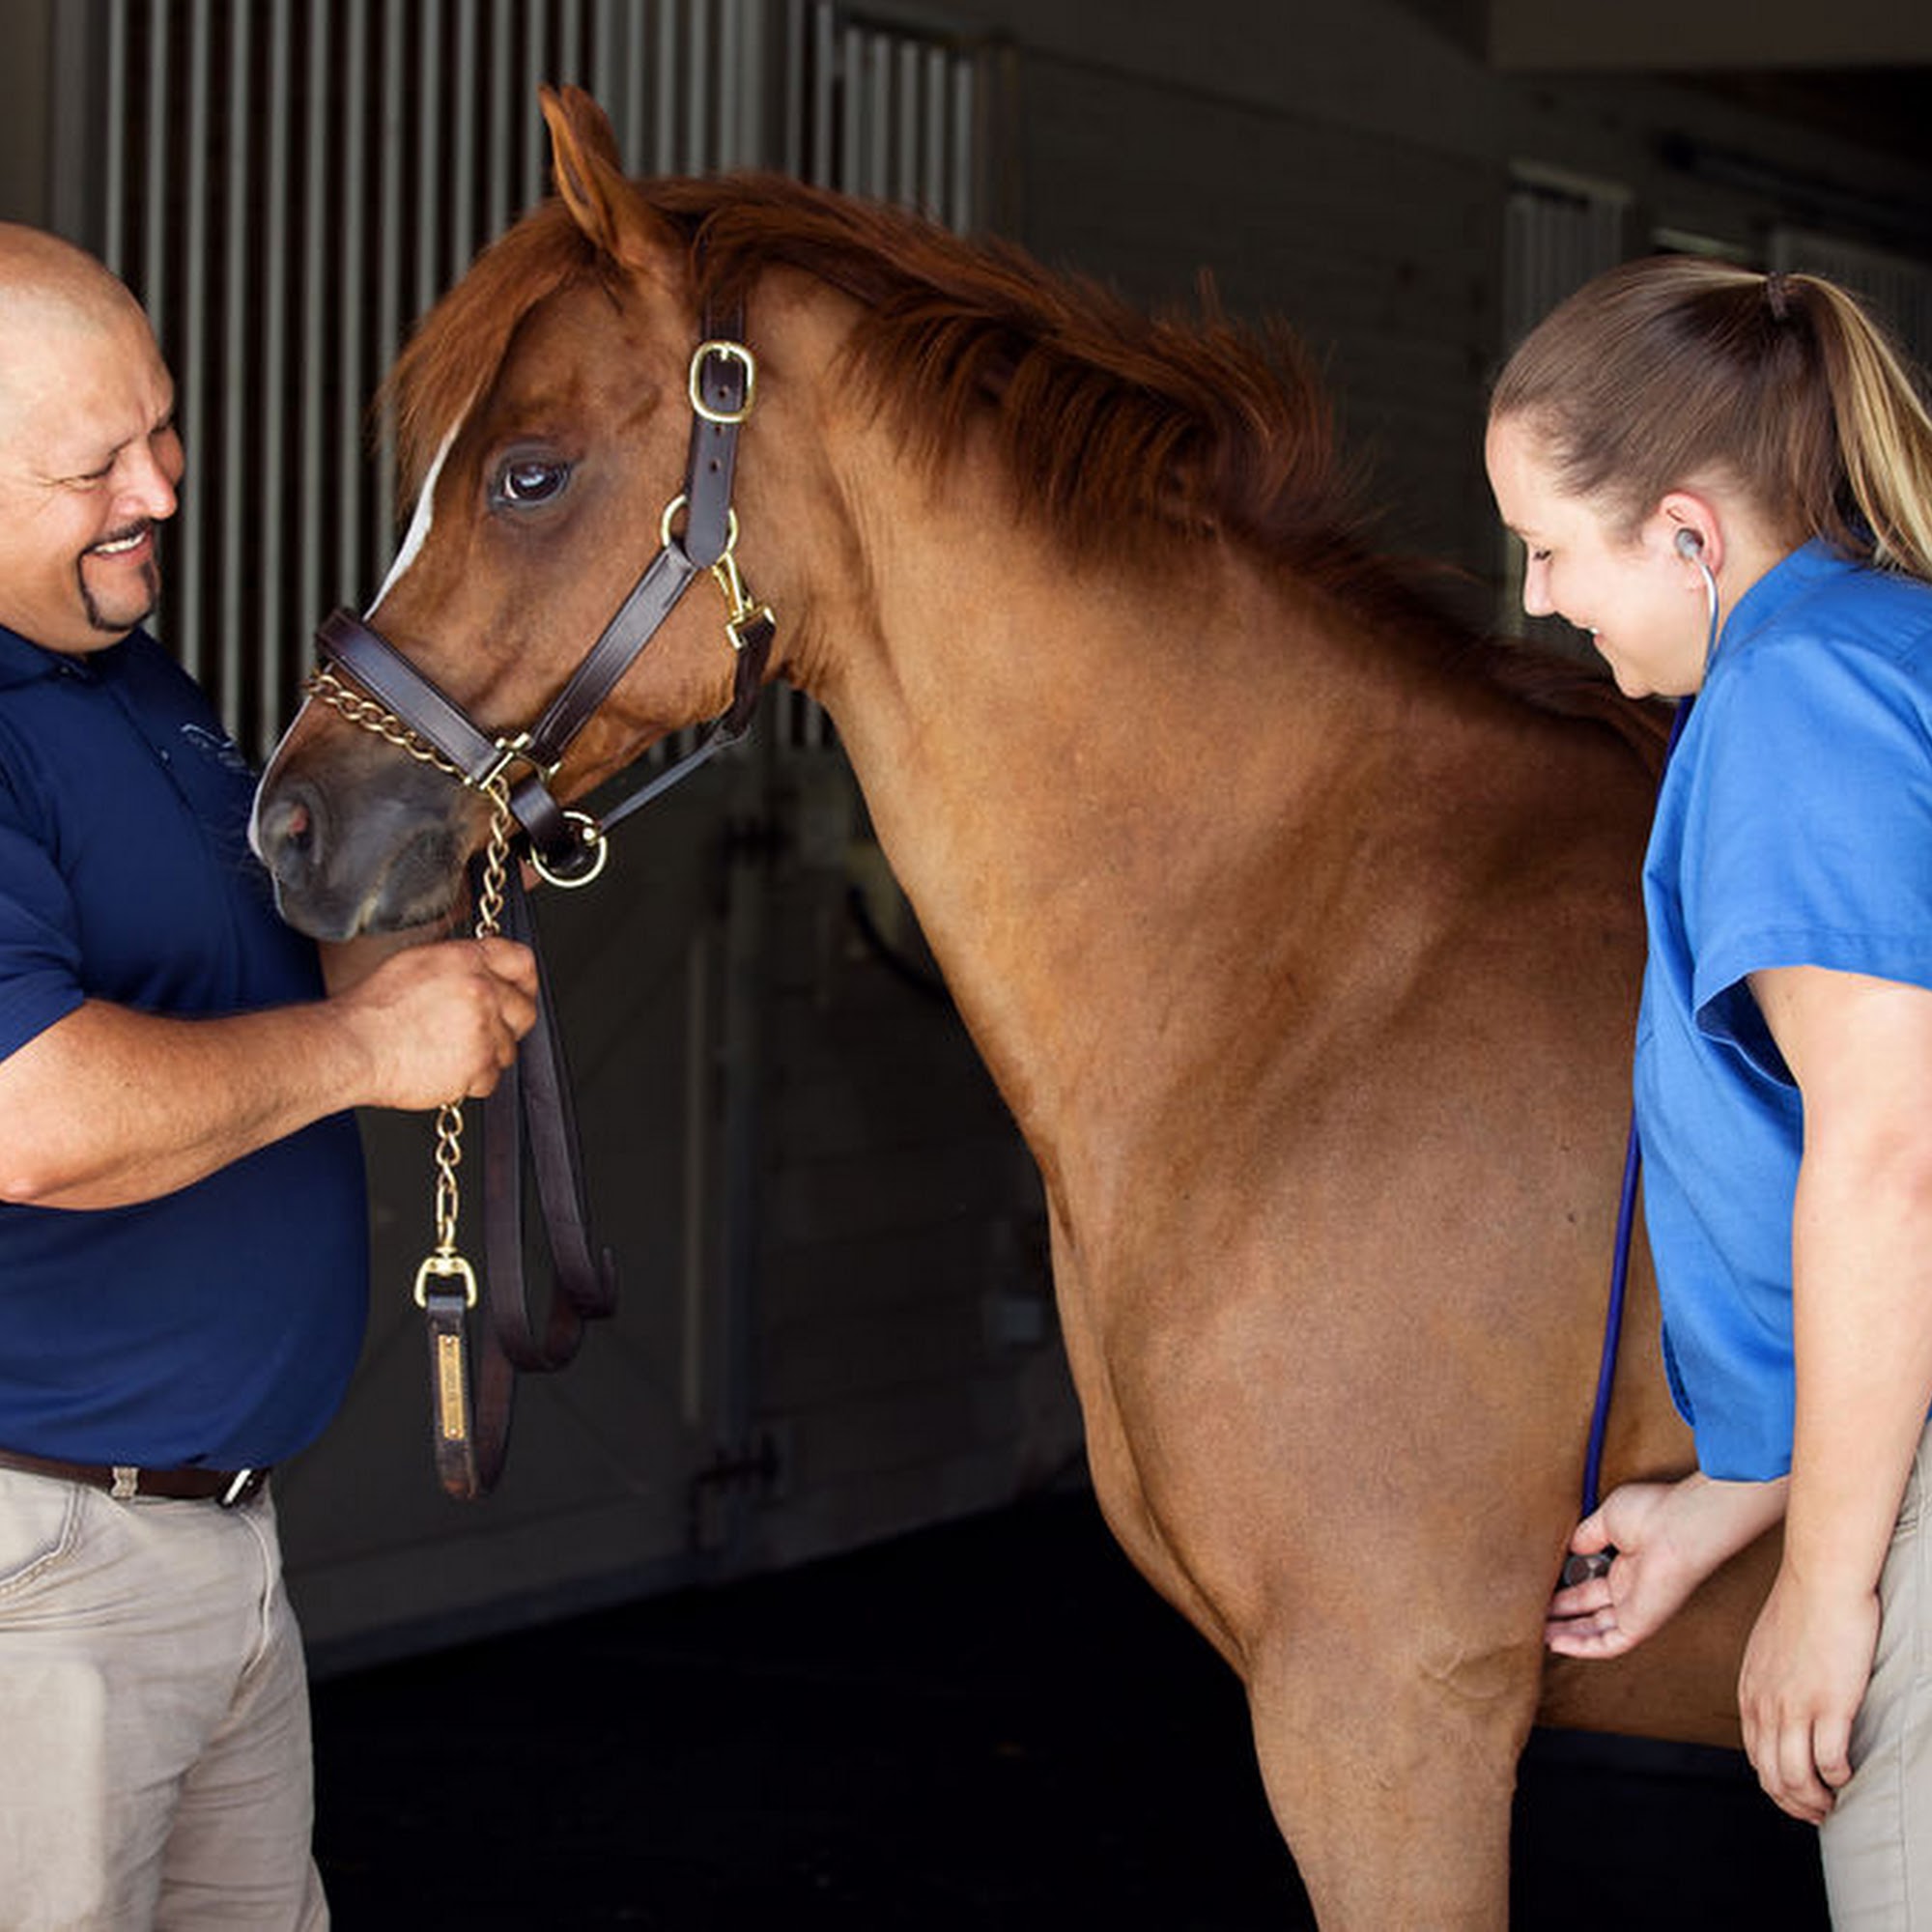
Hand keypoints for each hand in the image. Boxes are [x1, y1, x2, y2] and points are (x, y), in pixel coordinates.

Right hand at [335, 936, 538, 1107]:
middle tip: (480, 1032)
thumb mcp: (415, 964)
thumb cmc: (371, 1011)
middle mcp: (480, 991)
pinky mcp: (477, 1065)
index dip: (522, 980)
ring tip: (449, 1052)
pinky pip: (491, 1078)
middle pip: (524, 1010)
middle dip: (507, 1024)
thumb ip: (459, 965)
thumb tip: (482, 971)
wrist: (351, 1048)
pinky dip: (471, 1080)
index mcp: (465, 961)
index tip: (520, 991)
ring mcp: (482, 1029)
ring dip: (486, 1055)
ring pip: (508, 1048)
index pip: (521, 962)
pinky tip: (443, 1069)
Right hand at [1545, 1472, 1785, 1659]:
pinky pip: (1610, 1644)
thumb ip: (1587, 1536)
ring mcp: (1637, 1608)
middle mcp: (1632, 1588)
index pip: (1594, 1584)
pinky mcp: (1640, 1624)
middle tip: (1536, 1615)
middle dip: (1564, 1615)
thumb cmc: (1652, 1514)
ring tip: (1539, 1633)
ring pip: (1599, 1631)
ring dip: (1569, 1634)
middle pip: (1593, 1610)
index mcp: (1628, 1563)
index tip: (1544, 1590)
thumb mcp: (1607, 1518)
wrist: (1679, 1528)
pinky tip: (1558, 1644)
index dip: (1569, 1590)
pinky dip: (1583, 1647)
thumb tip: (1572, 1548)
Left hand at [1739, 1566, 1877, 1822]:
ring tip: (1832, 1804)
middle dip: (1793, 1802)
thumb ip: (1769, 1678)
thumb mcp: (1767, 1647)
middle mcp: (1766, 1704)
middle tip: (1816, 1813)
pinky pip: (1830, 1761)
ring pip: (1797, 1777)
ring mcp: (1796, 1706)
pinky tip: (1848, 1776)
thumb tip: (1780, 1698)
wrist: (1819, 1579)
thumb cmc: (1801, 1607)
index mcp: (1750, 1691)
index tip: (1795, 1794)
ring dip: (1815, 1800)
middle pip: (1771, 1774)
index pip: (1755, 1755)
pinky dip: (1838, 1778)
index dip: (1775, 1783)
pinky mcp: (1830, 1704)